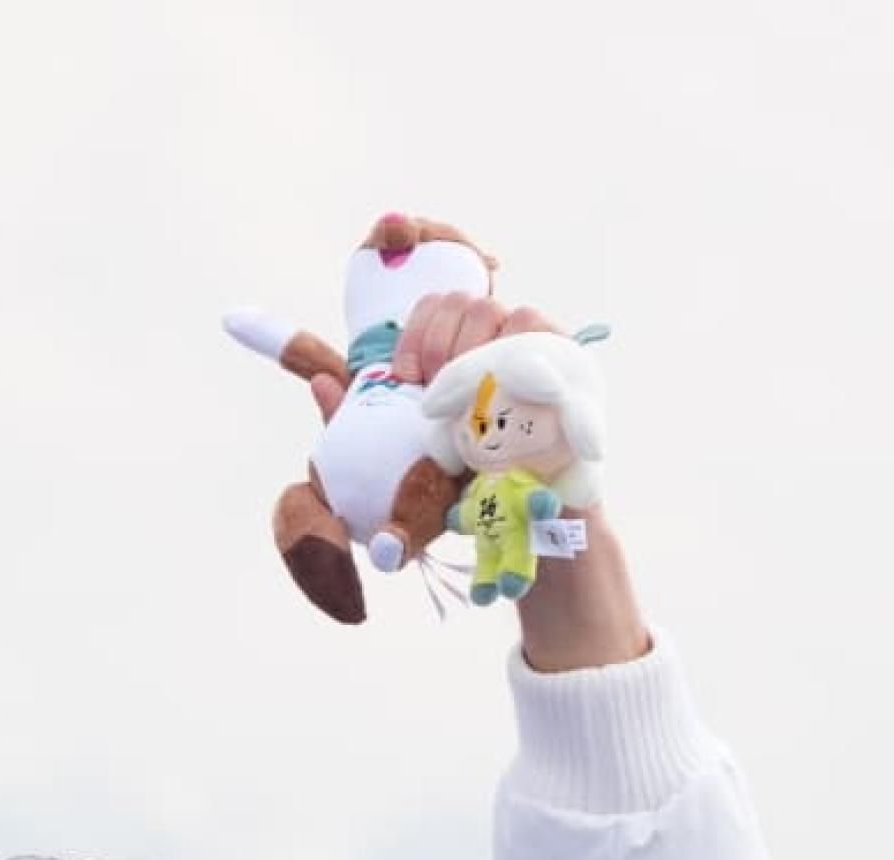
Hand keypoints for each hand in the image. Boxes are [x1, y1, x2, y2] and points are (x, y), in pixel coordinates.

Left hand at [391, 290, 647, 672]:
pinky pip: (546, 335)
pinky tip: (508, 395)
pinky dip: (524, 358)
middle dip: (446, 344)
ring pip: (510, 314)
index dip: (418, 331)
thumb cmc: (464, 486)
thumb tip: (321, 383)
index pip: (439, 303)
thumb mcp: (404, 455)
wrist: (526, 522)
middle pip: (472, 303)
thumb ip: (360, 421)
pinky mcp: (573, 368)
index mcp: (462, 351)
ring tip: (472, 403)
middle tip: (437, 395)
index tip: (406, 378)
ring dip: (482, 354)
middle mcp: (500, 342)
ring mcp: (539, 352)